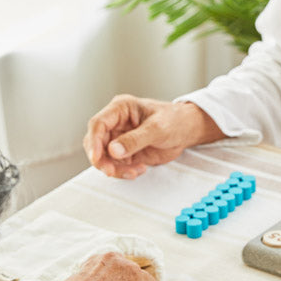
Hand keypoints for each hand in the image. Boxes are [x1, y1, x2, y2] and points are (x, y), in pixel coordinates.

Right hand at [83, 95, 222, 178]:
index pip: (98, 124)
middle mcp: (116, 123)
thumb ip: (135, 139)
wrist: (187, 131)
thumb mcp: (157, 128)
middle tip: (111, 171)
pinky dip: (124, 172)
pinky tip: (139, 170)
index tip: (97, 157)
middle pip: (96, 143)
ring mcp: (119, 138)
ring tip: (134, 172)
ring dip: (115, 168)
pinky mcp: (125, 152)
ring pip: (104, 157)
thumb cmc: (175, 120)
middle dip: (102, 159)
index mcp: (121, 109)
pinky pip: (116, 165)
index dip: (94, 141)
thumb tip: (113, 150)